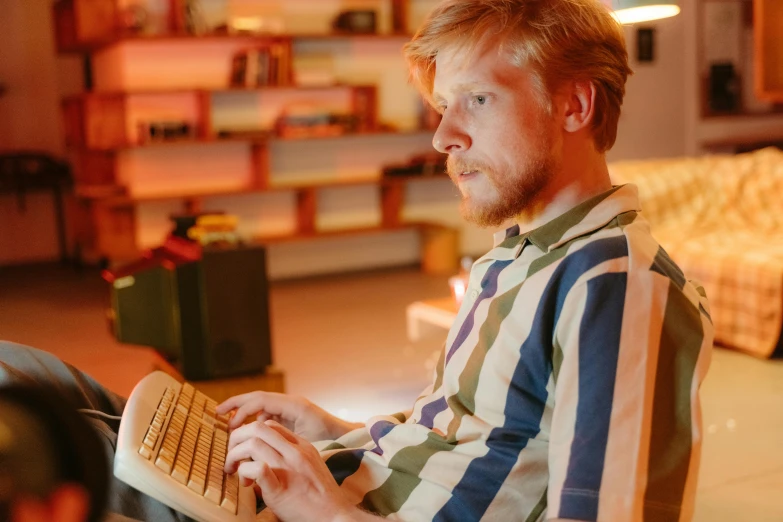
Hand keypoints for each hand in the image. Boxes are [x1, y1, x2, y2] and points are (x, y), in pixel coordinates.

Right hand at [217, 392, 361, 441]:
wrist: (346, 437)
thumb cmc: (330, 440)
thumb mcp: (307, 441)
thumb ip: (284, 438)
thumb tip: (259, 439)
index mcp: (293, 405)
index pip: (260, 401)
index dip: (241, 410)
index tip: (227, 424)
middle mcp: (290, 403)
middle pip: (257, 397)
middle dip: (236, 403)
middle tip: (216, 412)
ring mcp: (290, 409)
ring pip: (261, 405)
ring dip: (244, 412)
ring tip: (228, 424)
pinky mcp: (290, 417)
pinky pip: (268, 414)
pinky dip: (255, 419)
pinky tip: (247, 433)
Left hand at [225, 420, 354, 520]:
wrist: (335, 516)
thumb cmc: (321, 496)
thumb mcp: (310, 466)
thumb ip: (289, 458)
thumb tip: (261, 460)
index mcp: (302, 446)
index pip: (270, 425)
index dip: (250, 433)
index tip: (243, 448)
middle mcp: (295, 452)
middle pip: (258, 427)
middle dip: (237, 437)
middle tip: (231, 455)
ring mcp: (288, 468)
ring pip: (253, 444)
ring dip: (235, 455)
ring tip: (233, 470)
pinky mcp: (281, 488)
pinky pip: (257, 469)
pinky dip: (244, 472)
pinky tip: (246, 482)